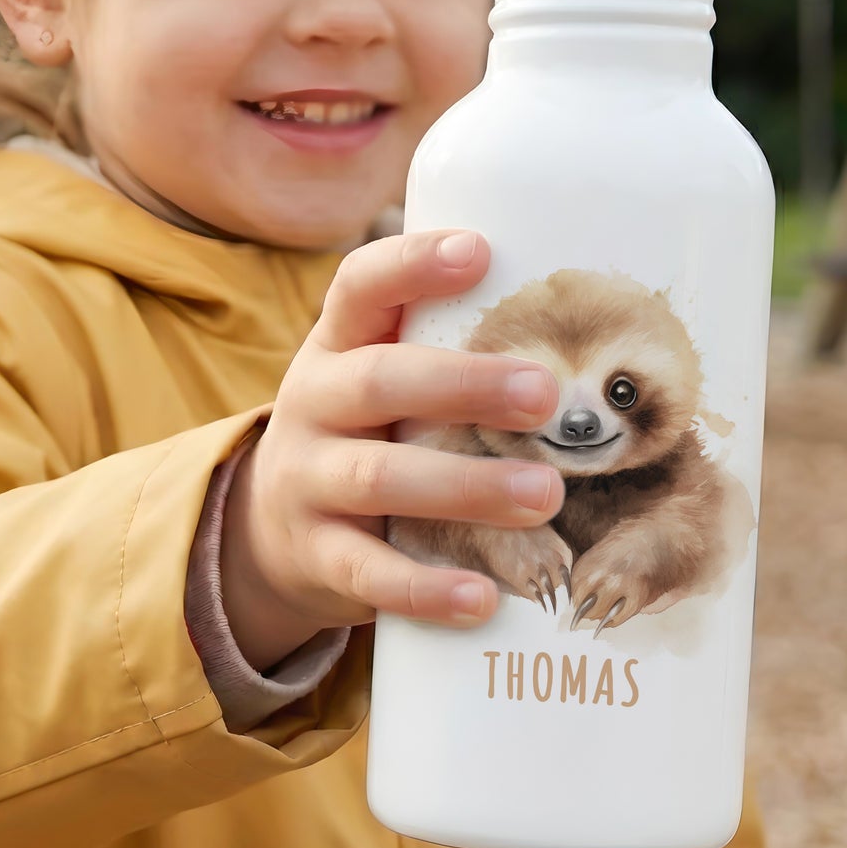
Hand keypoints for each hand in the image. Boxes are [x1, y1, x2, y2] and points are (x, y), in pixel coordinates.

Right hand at [220, 230, 562, 669]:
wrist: (269, 527)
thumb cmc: (363, 430)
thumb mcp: (375, 373)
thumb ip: (439, 343)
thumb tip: (576, 292)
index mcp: (337, 345)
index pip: (360, 286)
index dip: (412, 264)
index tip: (478, 250)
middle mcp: (314, 402)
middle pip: (378, 381)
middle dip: (463, 384)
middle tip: (545, 394)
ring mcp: (308, 480)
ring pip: (379, 478)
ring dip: (465, 486)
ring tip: (545, 494)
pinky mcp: (317, 556)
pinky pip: (367, 572)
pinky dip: (424, 587)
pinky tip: (482, 597)